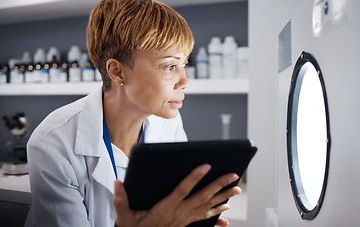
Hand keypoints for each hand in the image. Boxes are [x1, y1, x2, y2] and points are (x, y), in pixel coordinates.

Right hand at [113, 164, 241, 226]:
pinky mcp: (186, 224)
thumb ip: (121, 200)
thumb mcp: (124, 218)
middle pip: (202, 197)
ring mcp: (185, 220)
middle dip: (219, 186)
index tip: (206, 166)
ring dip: (223, 198)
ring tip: (236, 189)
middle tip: (233, 175)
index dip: (194, 178)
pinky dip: (217, 214)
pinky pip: (205, 219)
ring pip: (207, 207)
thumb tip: (117, 183)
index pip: (182, 190)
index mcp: (165, 209)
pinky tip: (226, 212)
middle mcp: (178, 214)